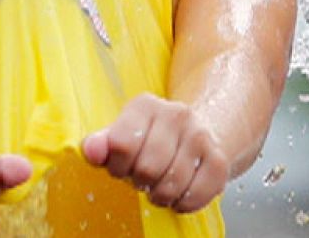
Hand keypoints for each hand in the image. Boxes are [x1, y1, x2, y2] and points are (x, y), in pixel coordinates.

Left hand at [81, 94, 227, 213]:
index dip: (116, 165)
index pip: (121, 144)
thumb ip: (102, 143)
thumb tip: (90, 150)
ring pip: (171, 184)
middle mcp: (177, 115)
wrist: (197, 133)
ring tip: (157, 187)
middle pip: (147, 167)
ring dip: (159, 195)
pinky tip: (177, 195)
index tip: (120, 167)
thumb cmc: (151, 138)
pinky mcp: (219, 160)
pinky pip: (195, 195)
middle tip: (140, 178)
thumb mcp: (123, 134)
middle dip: (138, 181)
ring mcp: (200, 136)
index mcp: (146, 105)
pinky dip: (182, 203)